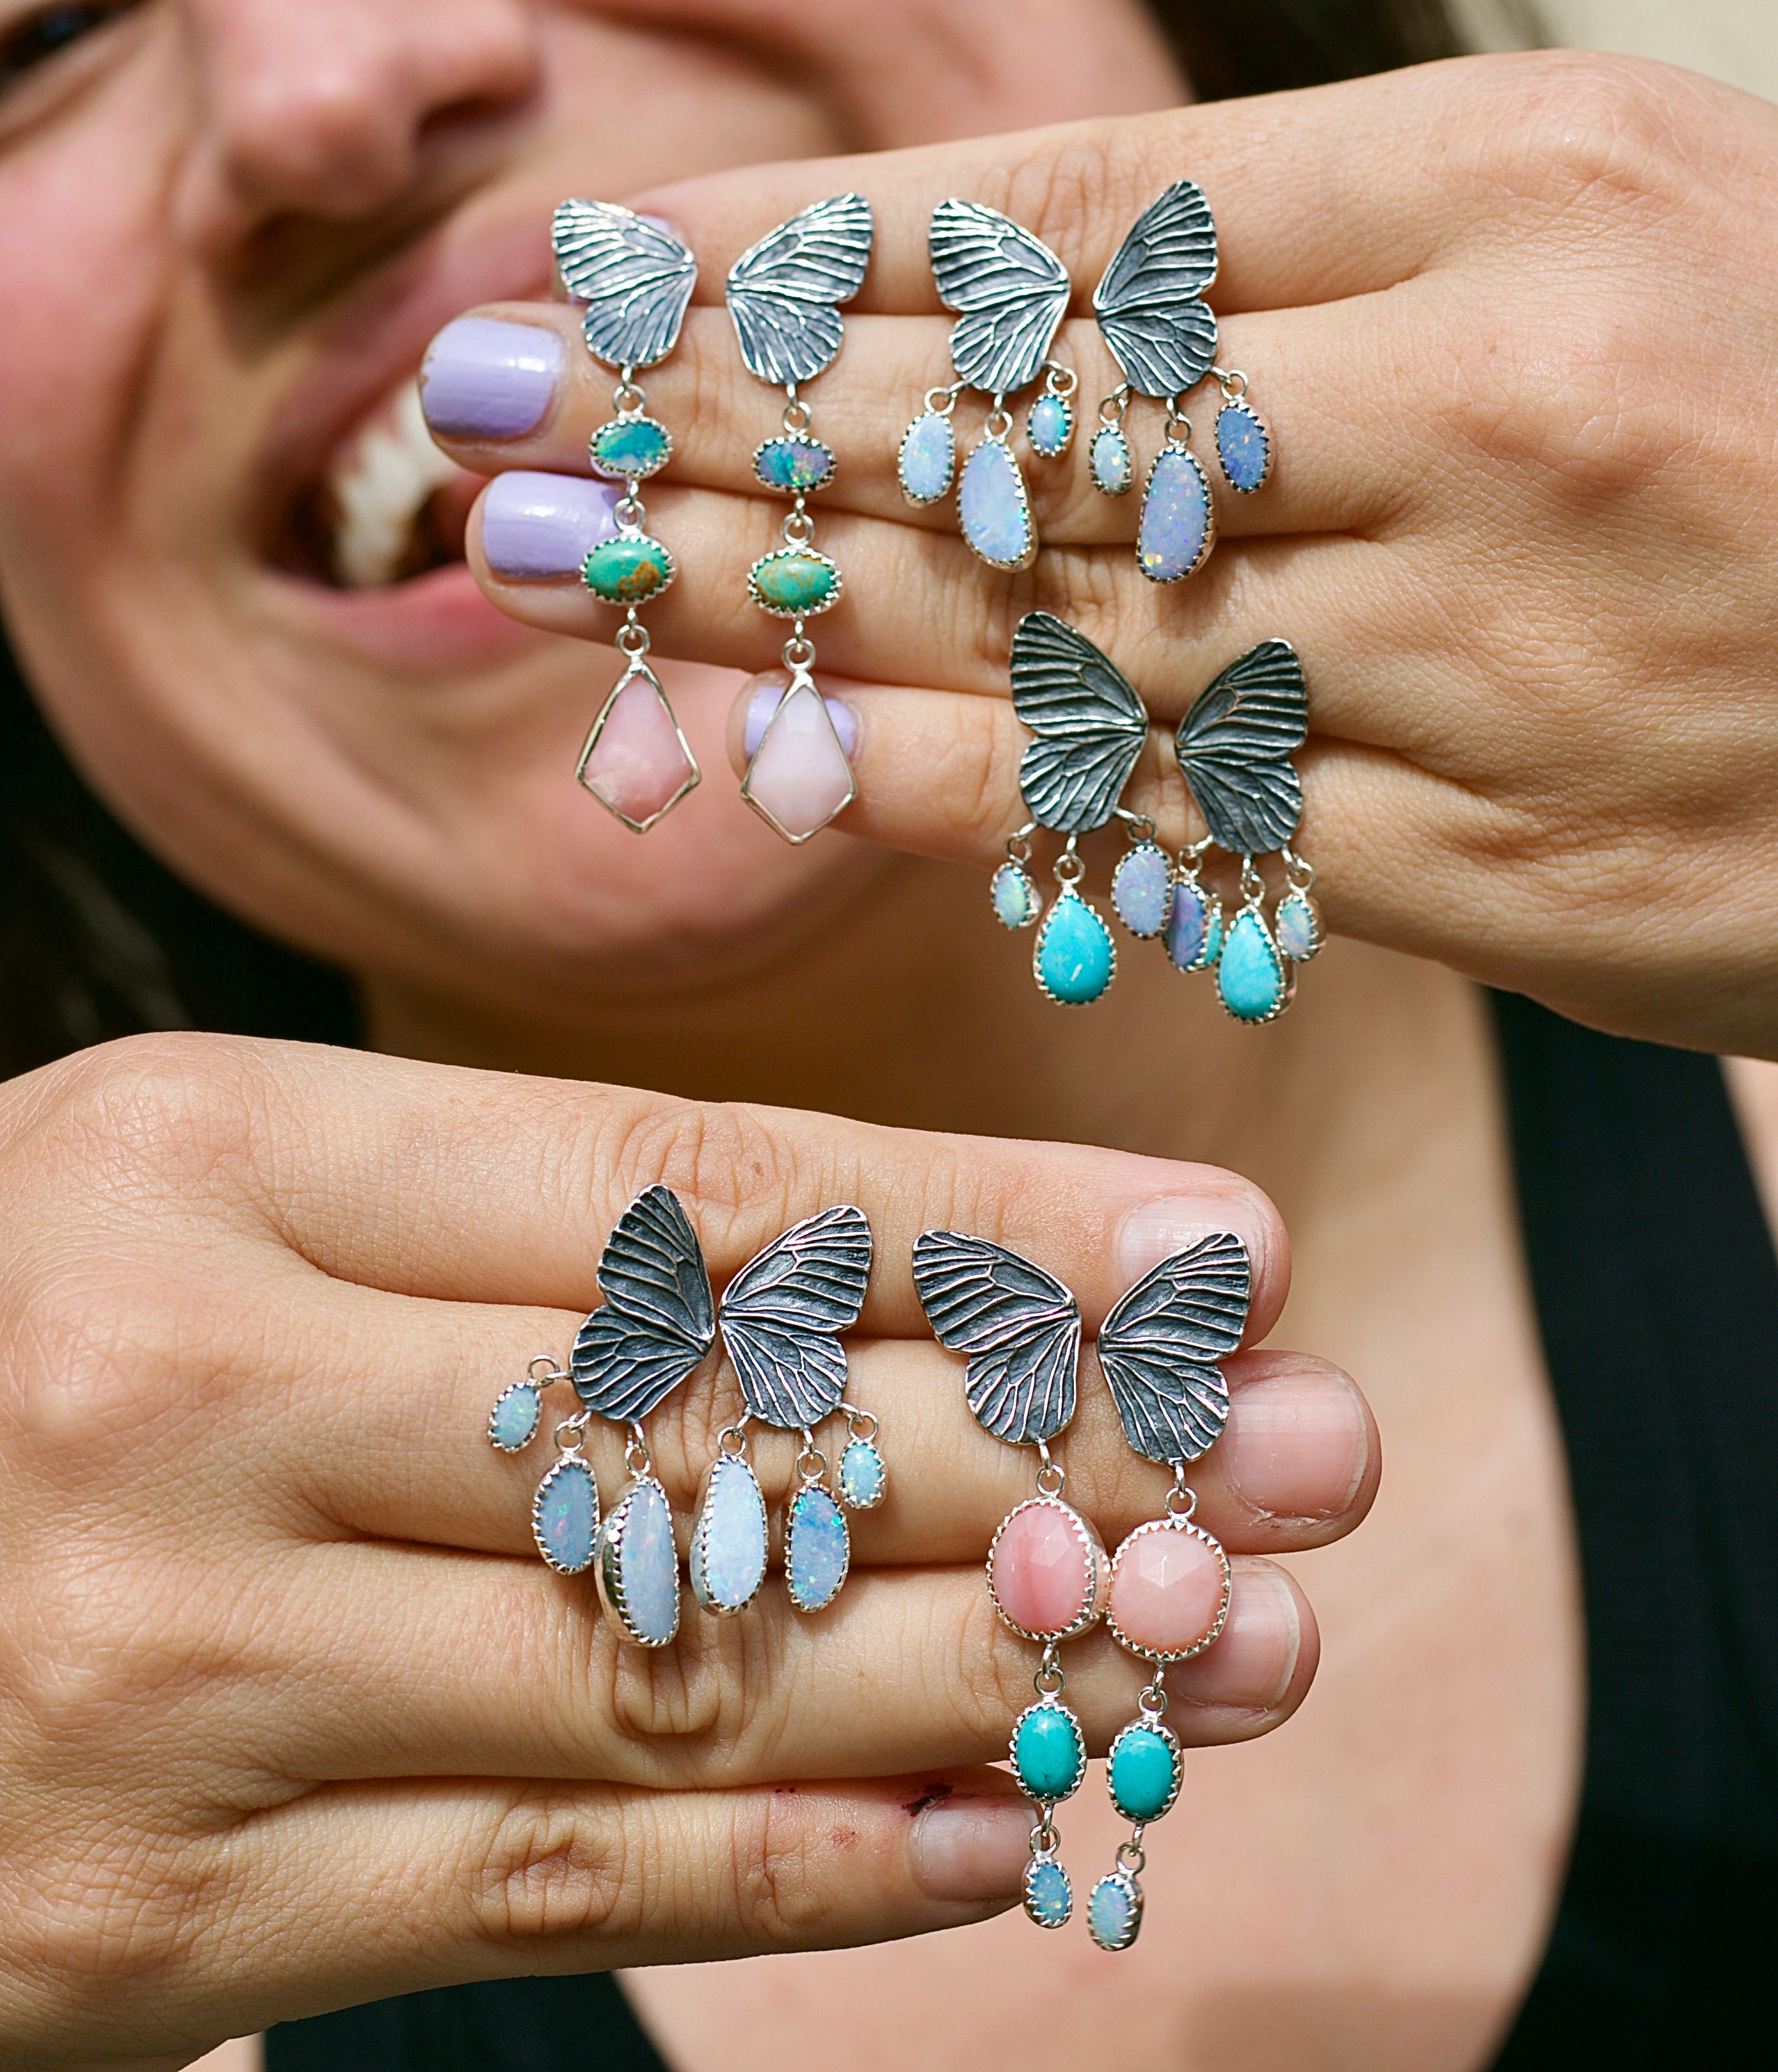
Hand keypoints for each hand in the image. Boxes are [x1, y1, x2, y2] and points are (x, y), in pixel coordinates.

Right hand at [0, 1034, 1369, 2068]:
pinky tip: (1005, 1830)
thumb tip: (881, 1291)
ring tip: (1232, 1646)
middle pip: (720, 1428)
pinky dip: (806, 1870)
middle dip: (1058, 1442)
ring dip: (995, 1671)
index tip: (1215, 1247)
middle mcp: (187, 1395)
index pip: (684, 1191)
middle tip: (1314, 1452)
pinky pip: (552, 1883)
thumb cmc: (23, 1332)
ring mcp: (170, 1669)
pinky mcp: (155, 1912)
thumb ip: (504, 1245)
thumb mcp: (213, 1198)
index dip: (980, 1222)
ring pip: (678, 1673)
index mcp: (203, 1159)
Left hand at [442, 49, 1777, 1054]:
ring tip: (578, 587)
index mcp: (1517, 177)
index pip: (1067, 206)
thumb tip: (983, 305)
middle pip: (1021, 408)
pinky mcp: (1524, 853)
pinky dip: (964, 786)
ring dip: (787, 609)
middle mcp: (1499, 393)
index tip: (600, 273)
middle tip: (493, 427)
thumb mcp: (1578, 224)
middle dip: (724, 420)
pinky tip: (785, 759)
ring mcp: (1510, 638)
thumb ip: (1301, 262)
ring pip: (1065, 627)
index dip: (803, 249)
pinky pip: (1180, 815)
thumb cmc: (1777, 400)